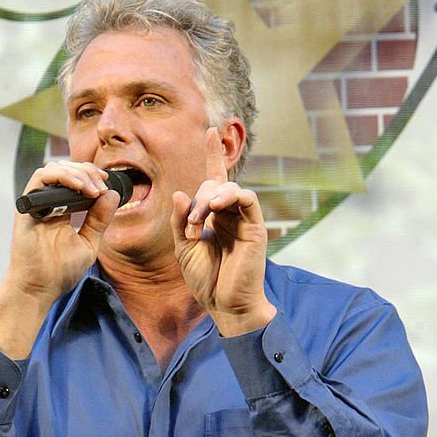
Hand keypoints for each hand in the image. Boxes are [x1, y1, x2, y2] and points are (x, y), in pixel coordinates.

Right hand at [0, 161, 121, 358]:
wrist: (39, 289)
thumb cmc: (59, 272)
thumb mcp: (88, 243)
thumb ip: (99, 220)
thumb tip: (113, 195)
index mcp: (60, 210)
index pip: (75, 179)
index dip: (92, 175)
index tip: (107, 183)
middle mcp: (47, 204)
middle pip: (66, 170)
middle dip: (88, 172)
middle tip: (102, 186)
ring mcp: (36, 204)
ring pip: (53, 169)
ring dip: (77, 173)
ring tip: (93, 189)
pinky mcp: (26, 208)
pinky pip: (40, 179)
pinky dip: (62, 177)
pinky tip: (79, 188)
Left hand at [171, 128, 275, 335]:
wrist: (224, 304)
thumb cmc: (206, 280)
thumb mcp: (184, 248)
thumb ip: (181, 220)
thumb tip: (180, 192)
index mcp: (214, 218)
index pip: (214, 180)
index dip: (212, 155)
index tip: (210, 131)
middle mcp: (230, 214)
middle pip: (216, 184)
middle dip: (199, 198)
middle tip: (190, 224)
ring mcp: (244, 219)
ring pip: (230, 189)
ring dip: (210, 198)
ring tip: (200, 219)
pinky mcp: (255, 227)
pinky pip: (247, 198)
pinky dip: (231, 196)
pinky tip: (217, 206)